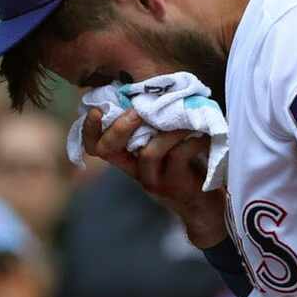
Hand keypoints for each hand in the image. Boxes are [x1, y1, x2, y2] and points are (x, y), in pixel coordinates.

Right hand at [82, 108, 227, 247]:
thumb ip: (155, 127)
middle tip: (138, 109)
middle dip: (120, 126)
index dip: (89, 130)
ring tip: (187, 116)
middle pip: (110, 150)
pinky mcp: (175, 185)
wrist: (206, 206)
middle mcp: (136, 171)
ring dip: (169, 130)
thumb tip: (153, 90)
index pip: (96, 147)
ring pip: (150, 152)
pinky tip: (204, 135)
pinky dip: (193, 140)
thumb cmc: (187, 167)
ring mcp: (154, 180)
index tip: (96, 110)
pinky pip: (179, 156)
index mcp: (129, 159)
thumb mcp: (166, 146)